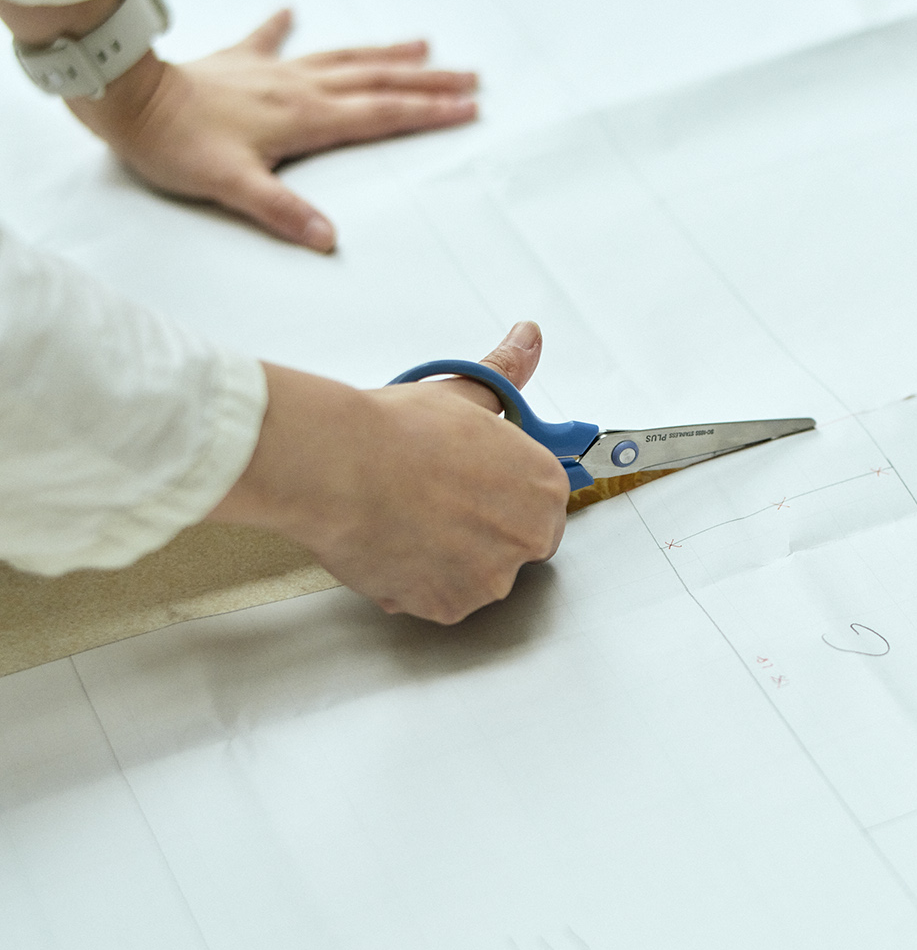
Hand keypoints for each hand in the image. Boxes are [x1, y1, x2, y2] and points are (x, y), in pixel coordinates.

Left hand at [69, 9, 477, 250]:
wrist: (127, 98)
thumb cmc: (177, 145)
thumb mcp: (233, 187)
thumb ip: (283, 211)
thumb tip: (328, 238)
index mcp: (306, 117)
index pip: (382, 115)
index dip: (428, 114)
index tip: (468, 109)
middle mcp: (299, 87)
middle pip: (377, 82)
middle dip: (427, 82)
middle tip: (471, 77)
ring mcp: (271, 71)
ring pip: (342, 58)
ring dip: (384, 54)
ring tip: (422, 45)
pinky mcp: (238, 62)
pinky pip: (268, 39)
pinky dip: (284, 25)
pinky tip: (293, 11)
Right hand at [209, 321, 570, 622]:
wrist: (339, 466)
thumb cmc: (398, 431)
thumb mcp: (463, 393)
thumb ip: (505, 374)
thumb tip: (526, 341)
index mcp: (543, 486)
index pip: (543, 507)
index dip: (505, 498)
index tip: (478, 490)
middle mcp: (526, 537)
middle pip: (515, 547)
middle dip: (481, 532)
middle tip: (436, 503)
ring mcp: (488, 579)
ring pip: (475, 576)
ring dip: (448, 559)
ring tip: (407, 518)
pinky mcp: (448, 607)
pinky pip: (437, 599)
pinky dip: (416, 581)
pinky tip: (393, 543)